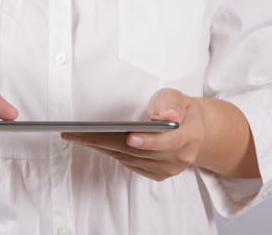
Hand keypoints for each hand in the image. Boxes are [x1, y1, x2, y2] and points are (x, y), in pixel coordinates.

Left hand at [62, 88, 204, 180]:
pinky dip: (111, 153)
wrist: (192, 128)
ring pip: (130, 159)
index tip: (130, 137)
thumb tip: (167, 115)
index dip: (149, 141)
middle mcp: (179, 157)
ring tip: (79, 136)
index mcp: (189, 136)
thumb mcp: (177, 98)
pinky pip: (130, 164)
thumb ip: (172, 104)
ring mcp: (168, 169)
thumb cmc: (178, 109)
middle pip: (139, 152)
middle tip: (79, 134)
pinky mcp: (157, 174)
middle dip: (107, 142)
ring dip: (103, 147)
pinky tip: (95, 143)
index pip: (169, 141)